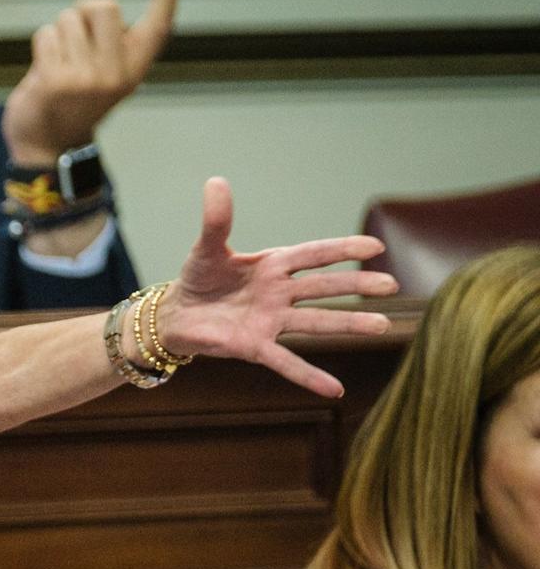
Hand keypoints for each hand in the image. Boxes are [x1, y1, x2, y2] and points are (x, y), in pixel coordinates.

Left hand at [2, 0, 185, 163]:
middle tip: (75, 40)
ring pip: (68, 19)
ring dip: (57, 34)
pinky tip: (44, 71)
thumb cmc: (72, 100)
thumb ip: (108, 46)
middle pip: (102, 6)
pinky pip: (46, 35)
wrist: (46, 145)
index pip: (156, 29)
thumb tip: (98, 7)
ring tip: (59, 63)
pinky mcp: (55, 81)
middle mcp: (116, 74)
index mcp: (133, 70)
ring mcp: (86, 79)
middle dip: (82, 12)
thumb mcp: (103, 75)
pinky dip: (42, 45)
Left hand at [157, 178, 396, 398]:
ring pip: (315, 322)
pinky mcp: (255, 346)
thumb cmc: (199, 278)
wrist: (176, 314)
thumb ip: (217, 220)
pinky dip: (309, 375)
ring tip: (382, 326)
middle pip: (324, 287)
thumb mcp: (206, 248)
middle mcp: (279, 293)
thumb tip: (216, 181)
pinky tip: (335, 388)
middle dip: (356, 285)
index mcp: (273, 266)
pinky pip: (286, 362)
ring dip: (348, 324)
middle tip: (392, 285)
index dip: (342, 249)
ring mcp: (271, 321)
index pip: (314, 254)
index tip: (375, 247)